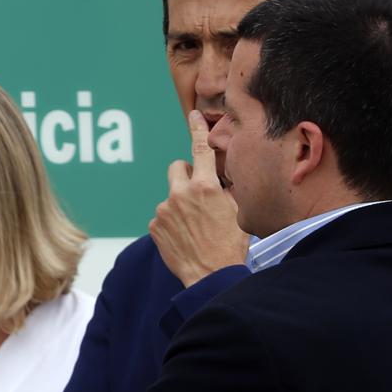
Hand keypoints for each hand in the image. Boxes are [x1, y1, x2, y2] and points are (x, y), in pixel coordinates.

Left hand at [150, 110, 248, 286]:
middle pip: (178, 168)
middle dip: (187, 174)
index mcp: (205, 187)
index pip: (201, 149)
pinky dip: (172, 221)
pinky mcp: (154, 225)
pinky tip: (185, 235)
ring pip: (171, 195)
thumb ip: (226, 187)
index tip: (193, 116)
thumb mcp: (238, 209)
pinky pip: (163, 215)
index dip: (197, 130)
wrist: (210, 275)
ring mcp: (164, 210)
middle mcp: (180, 194)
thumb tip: (221, 176)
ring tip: (195, 224)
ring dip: (180, 203)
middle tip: (198, 191)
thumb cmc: (229, 244)